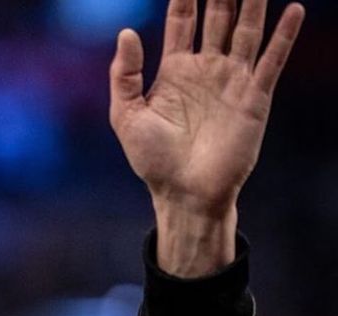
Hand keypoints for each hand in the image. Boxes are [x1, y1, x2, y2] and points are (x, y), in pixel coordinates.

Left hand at [109, 0, 303, 273]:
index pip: (183, 20)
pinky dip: (284, 35)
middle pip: (218, 15)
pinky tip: (292, 10)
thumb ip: (125, 76)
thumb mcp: (127, 117)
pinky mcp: (254, 97)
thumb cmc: (152, 161)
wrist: (184, 194)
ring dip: (253, 1)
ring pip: (247, 29)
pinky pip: (272, 60)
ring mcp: (232, 80)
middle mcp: (206, 69)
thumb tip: (127, 32)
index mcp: (174, 71)